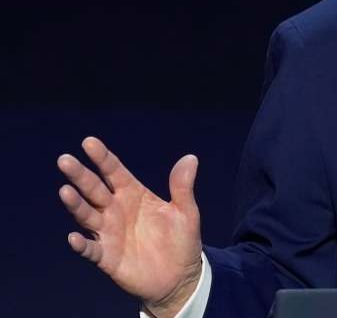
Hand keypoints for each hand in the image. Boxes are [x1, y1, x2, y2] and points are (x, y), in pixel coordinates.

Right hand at [57, 137, 203, 317]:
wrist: (179, 276)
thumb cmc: (181, 239)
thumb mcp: (186, 211)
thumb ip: (182, 187)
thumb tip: (191, 158)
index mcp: (134, 194)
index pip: (114, 171)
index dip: (102, 157)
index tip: (89, 142)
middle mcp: (116, 210)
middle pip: (95, 189)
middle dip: (80, 175)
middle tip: (65, 160)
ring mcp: (109, 232)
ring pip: (87, 215)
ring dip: (76, 204)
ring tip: (65, 191)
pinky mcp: (106, 256)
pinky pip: (91, 249)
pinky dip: (82, 244)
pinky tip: (74, 237)